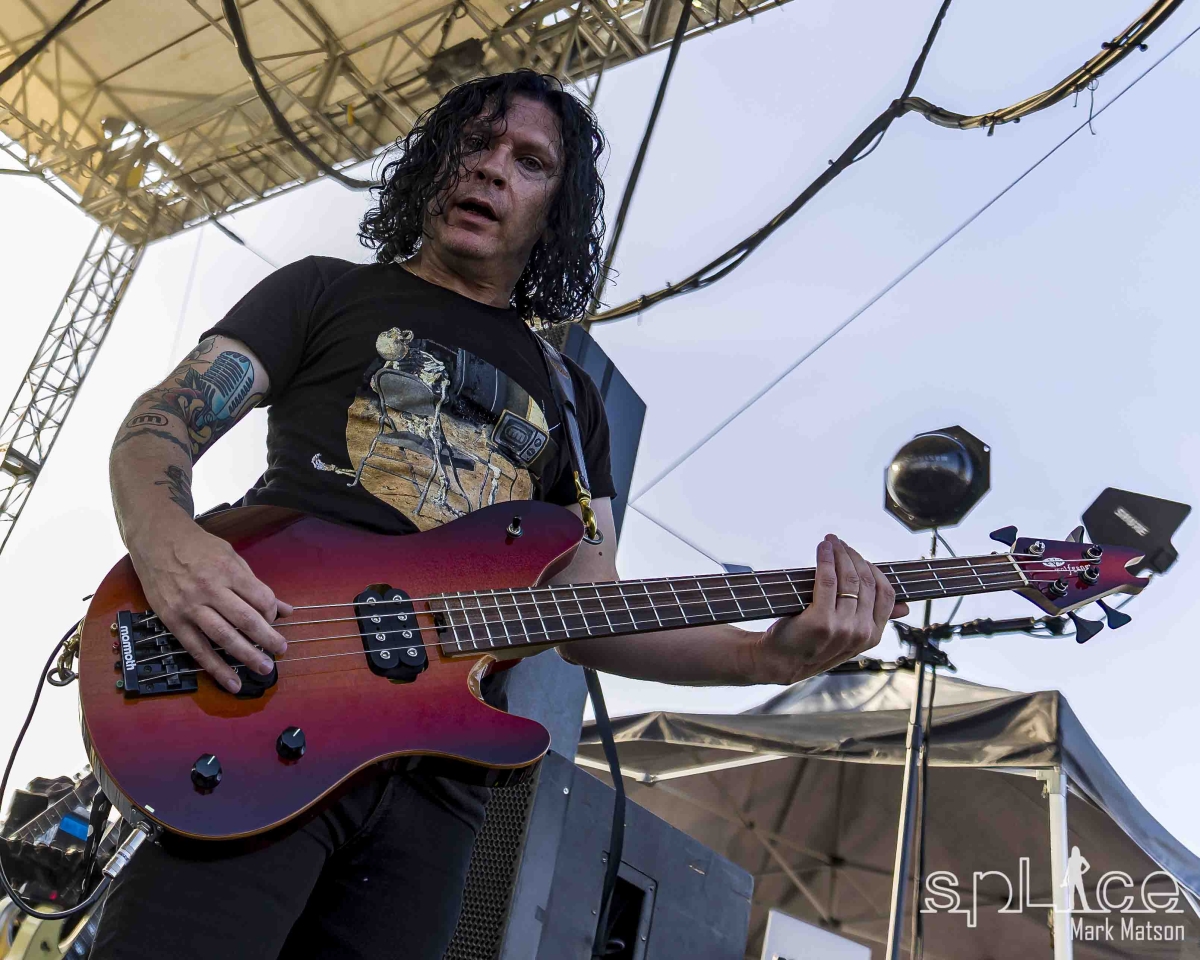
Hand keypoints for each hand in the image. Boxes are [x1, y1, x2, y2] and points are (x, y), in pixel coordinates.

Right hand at [127, 521, 291, 692]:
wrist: (155, 540)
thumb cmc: (198, 547)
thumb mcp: (232, 557)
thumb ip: (257, 585)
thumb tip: (286, 610)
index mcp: (228, 570)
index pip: (260, 597)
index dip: (272, 612)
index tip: (274, 619)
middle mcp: (209, 588)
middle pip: (245, 619)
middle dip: (267, 638)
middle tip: (281, 650)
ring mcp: (189, 606)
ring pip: (223, 636)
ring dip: (246, 655)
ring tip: (264, 668)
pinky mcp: (173, 620)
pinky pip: (197, 649)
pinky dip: (215, 667)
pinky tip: (231, 681)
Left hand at [751, 535, 908, 683]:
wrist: (780, 662)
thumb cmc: (812, 645)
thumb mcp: (849, 638)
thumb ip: (874, 620)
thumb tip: (905, 607)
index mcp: (872, 636)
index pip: (886, 594)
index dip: (873, 569)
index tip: (858, 556)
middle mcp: (861, 632)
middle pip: (866, 581)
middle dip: (853, 556)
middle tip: (839, 543)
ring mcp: (842, 627)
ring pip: (848, 578)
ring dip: (839, 553)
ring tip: (830, 541)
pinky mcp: (821, 620)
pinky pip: (827, 580)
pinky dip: (825, 559)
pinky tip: (822, 548)